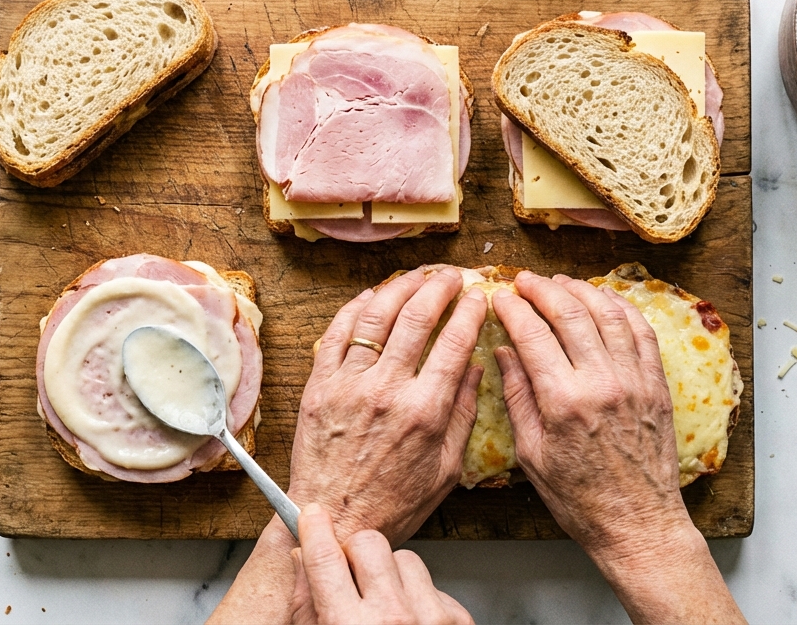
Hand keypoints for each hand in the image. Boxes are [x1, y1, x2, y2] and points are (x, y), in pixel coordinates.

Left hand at [288, 267, 487, 544]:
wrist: (334, 521)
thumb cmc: (393, 504)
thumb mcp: (445, 468)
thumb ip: (463, 413)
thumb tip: (475, 368)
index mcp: (423, 411)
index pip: (454, 342)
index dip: (469, 312)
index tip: (478, 297)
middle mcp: (385, 391)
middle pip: (416, 317)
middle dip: (438, 288)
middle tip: (450, 277)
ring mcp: (348, 385)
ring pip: (375, 317)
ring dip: (399, 288)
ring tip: (416, 277)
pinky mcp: (318, 387)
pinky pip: (336, 334)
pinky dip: (354, 309)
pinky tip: (371, 297)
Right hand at [291, 504, 472, 624]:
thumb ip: (309, 608)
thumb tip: (303, 560)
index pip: (324, 559)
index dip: (314, 529)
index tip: (311, 515)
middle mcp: (392, 620)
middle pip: (368, 545)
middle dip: (354, 554)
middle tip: (348, 573)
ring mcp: (430, 618)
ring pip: (405, 559)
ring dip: (390, 576)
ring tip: (383, 607)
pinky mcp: (457, 622)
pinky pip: (433, 585)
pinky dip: (420, 598)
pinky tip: (409, 623)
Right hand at [492, 273, 743, 623]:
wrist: (637, 522)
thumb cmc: (580, 498)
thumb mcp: (532, 453)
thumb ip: (518, 397)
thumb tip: (503, 353)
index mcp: (563, 402)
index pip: (533, 335)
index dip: (514, 309)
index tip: (501, 298)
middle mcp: (602, 383)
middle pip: (570, 314)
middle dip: (543, 290)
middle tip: (525, 280)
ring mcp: (634, 381)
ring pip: (608, 314)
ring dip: (581, 291)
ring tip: (560, 283)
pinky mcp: (656, 385)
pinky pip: (641, 332)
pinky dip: (622, 308)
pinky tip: (605, 299)